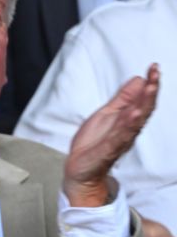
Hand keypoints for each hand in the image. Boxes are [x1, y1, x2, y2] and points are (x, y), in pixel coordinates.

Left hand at [63, 64, 158, 206]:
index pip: (142, 100)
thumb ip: (123, 99)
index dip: (149, 84)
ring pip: (135, 122)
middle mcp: (128, 130)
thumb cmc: (95, 142)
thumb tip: (138, 79)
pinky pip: (120, 137)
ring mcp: (119, 140)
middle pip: (144, 109)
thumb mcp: (106, 114)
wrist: (81, 168)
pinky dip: (127, 126)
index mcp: (127, 120)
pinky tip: (133, 115)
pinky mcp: (108, 150)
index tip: (154, 68)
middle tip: (156, 74)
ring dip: (143, 104)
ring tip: (149, 88)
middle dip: (151, 91)